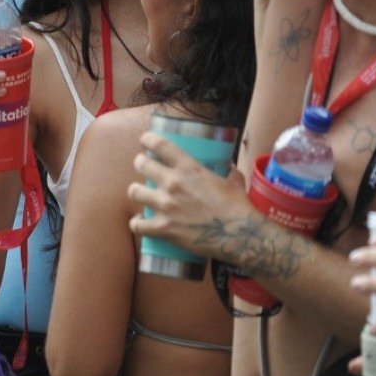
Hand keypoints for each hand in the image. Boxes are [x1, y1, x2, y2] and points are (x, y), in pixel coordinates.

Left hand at [127, 131, 263, 264]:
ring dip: (136, 192)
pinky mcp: (163, 228)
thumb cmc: (239, 208)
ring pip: (134, 192)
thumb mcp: (234, 181)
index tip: (145, 140)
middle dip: (140, 163)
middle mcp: (172, 183)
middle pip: (141, 164)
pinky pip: (137, 225)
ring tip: (141, 194)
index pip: (159, 144)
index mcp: (188, 168)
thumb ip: (227, 171)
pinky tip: (139, 223)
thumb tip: (227, 166)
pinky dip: (137, 224)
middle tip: (143, 167)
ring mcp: (165, 206)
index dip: (147, 139)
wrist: (241, 236)